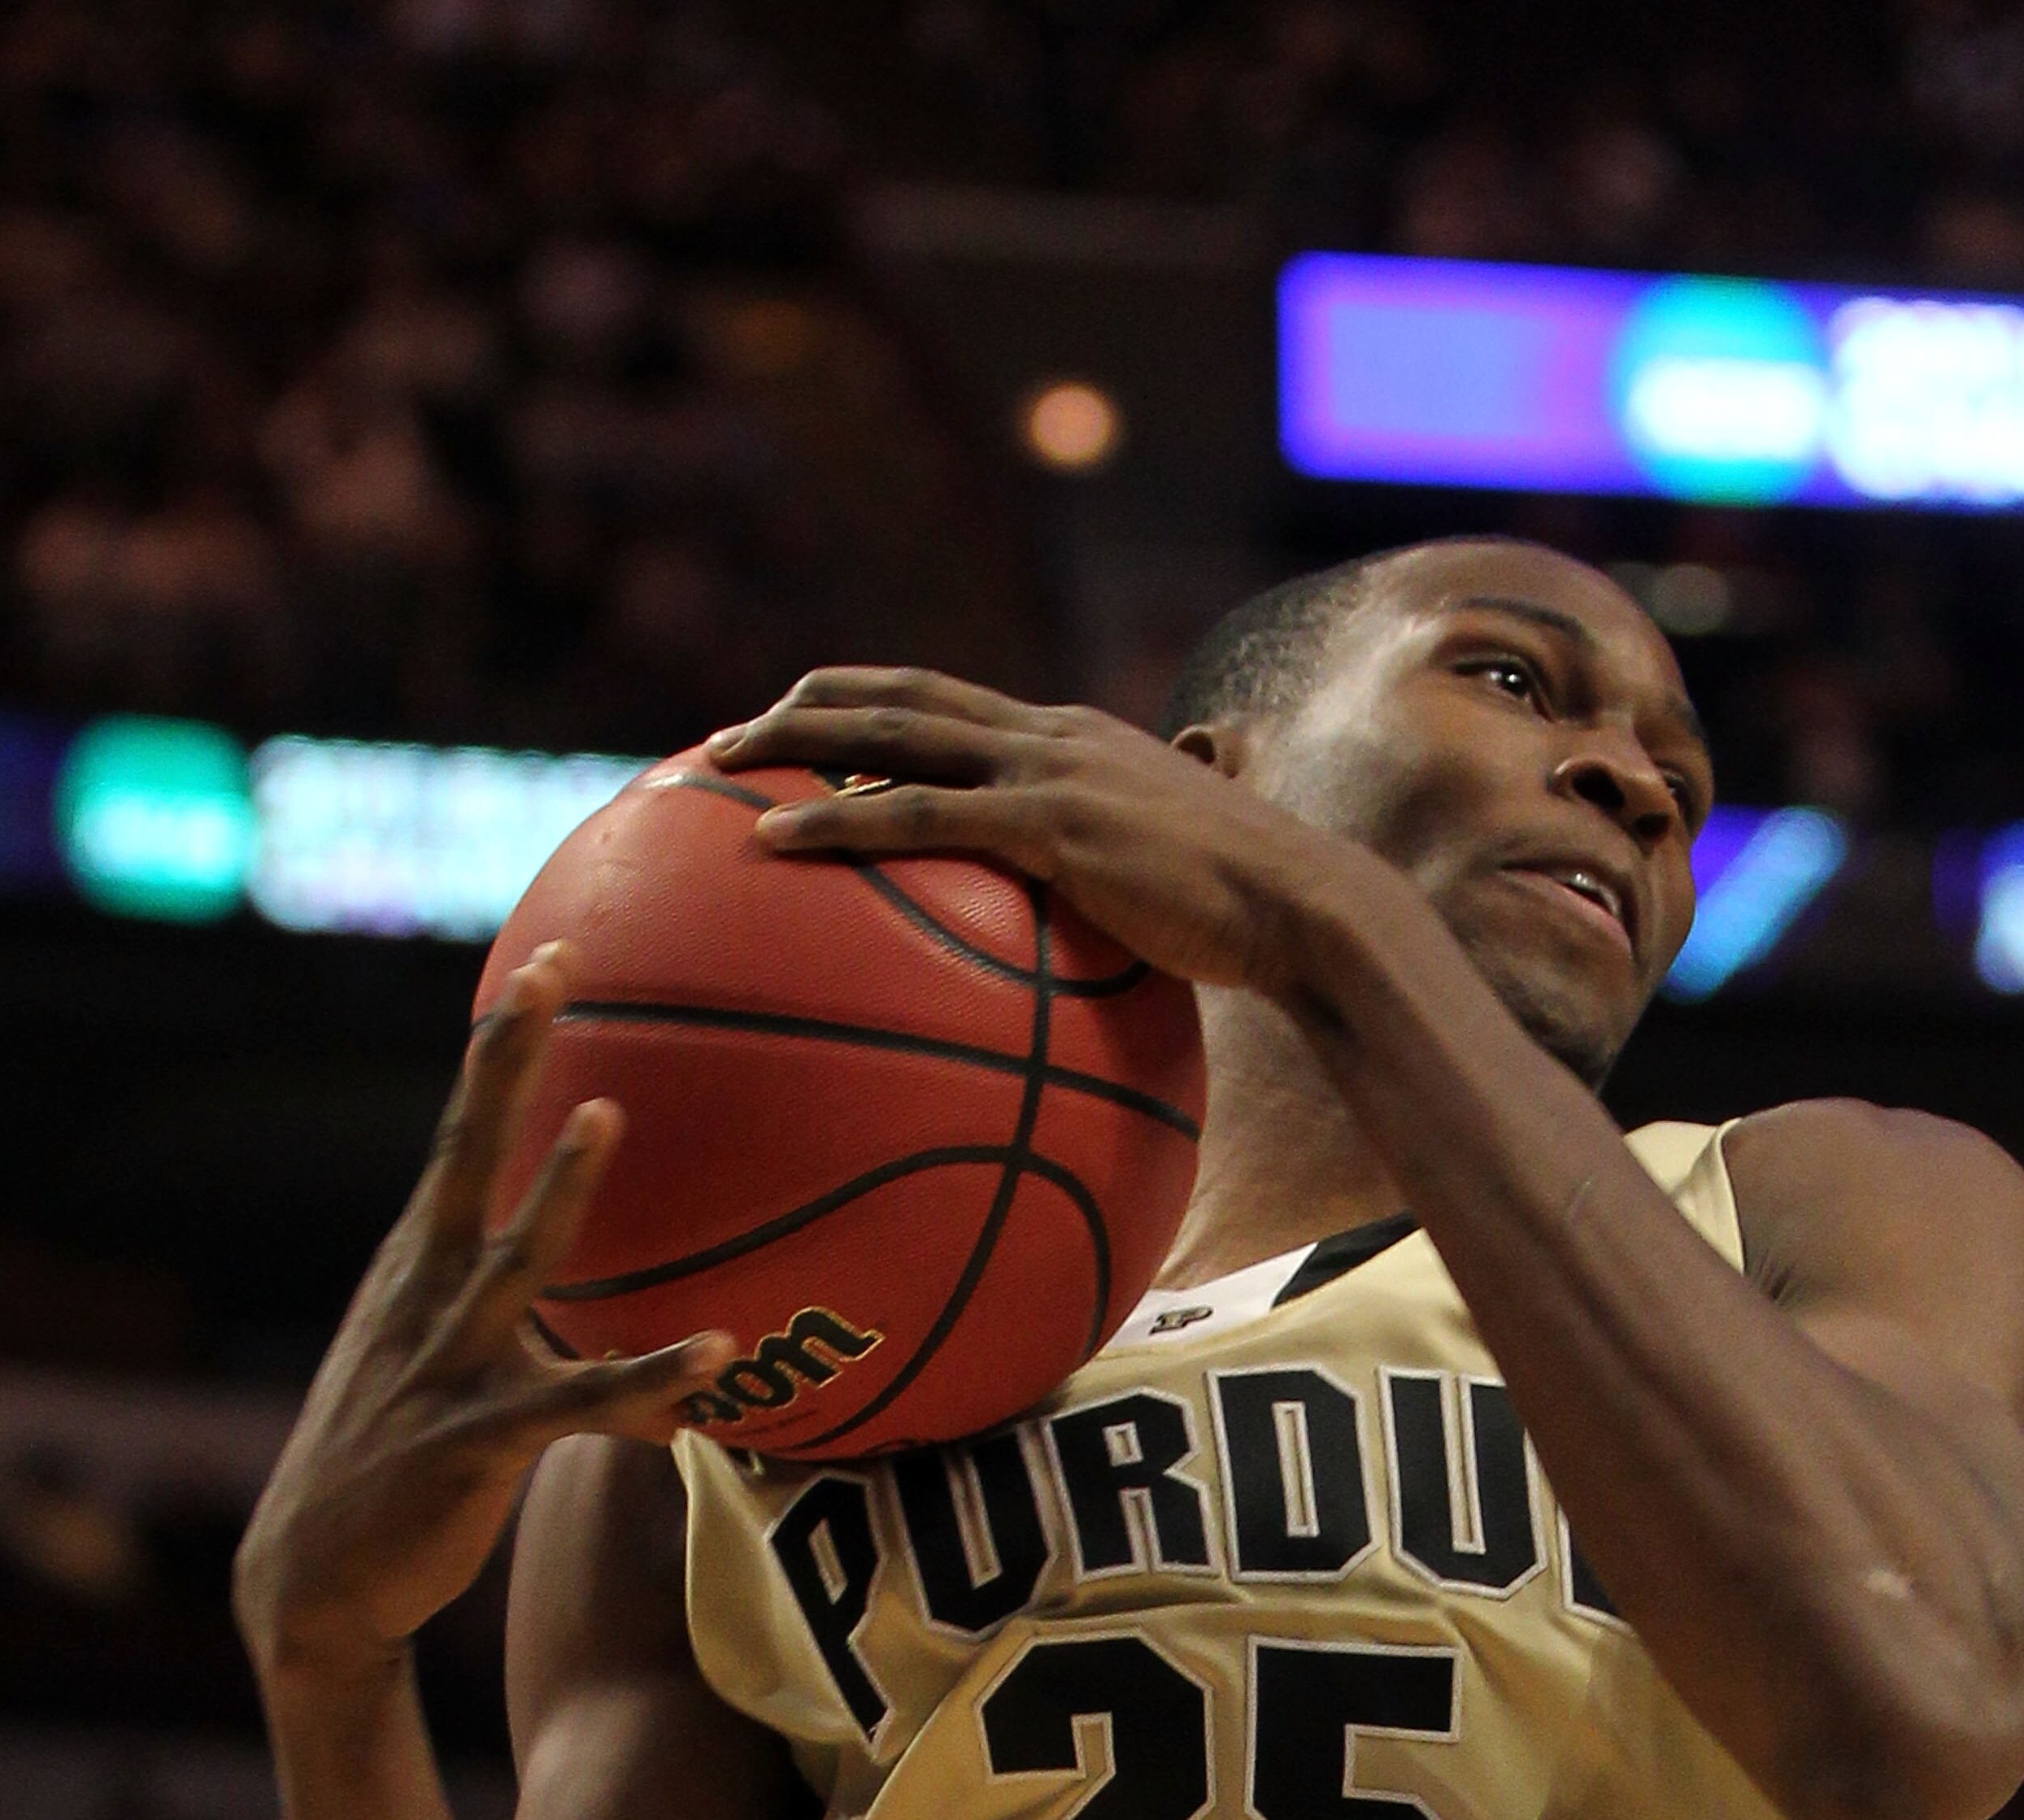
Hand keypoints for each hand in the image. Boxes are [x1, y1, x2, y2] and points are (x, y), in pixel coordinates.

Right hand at [234, 946, 729, 1694]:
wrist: (315, 1581)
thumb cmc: (392, 1467)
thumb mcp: (435, 1365)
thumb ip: (508, 1316)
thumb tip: (603, 1290)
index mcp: (416, 1265)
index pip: (458, 1135)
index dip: (498, 1049)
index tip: (544, 963)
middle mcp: (425, 1295)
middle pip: (466, 1154)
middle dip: (505, 1061)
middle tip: (551, 972)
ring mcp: (448, 1364)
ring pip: (514, 1261)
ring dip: (558, 1191)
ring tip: (608, 1114)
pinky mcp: (478, 1443)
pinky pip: (578, 1402)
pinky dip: (649, 1381)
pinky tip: (717, 1358)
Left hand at [705, 670, 1366, 997]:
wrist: (1304, 910)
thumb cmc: (1251, 919)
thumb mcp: (1177, 879)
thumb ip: (1134, 869)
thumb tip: (1126, 903)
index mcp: (1072, 742)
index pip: (952, 704)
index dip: (873, 705)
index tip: (807, 726)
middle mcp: (1050, 736)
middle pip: (903, 697)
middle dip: (810, 705)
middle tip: (733, 738)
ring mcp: (1047, 772)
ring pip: (892, 735)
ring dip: (796, 743)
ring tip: (719, 770)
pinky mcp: (1049, 824)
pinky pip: (915, 815)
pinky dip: (835, 824)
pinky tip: (772, 847)